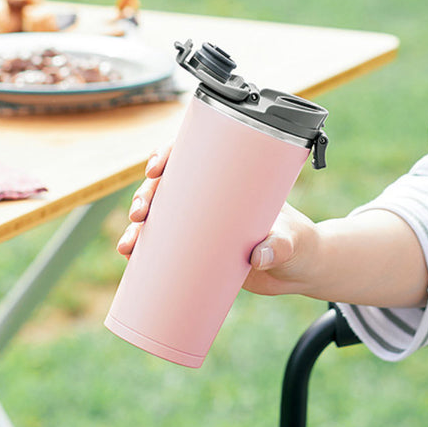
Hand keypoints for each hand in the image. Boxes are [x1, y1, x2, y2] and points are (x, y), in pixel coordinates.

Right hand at [116, 145, 320, 294]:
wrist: (299, 270)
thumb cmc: (300, 243)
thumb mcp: (292, 240)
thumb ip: (280, 246)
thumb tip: (259, 256)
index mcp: (232, 181)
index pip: (194, 157)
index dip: (168, 156)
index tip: (156, 168)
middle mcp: (212, 199)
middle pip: (168, 187)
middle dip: (145, 196)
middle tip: (139, 213)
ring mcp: (204, 226)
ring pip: (161, 219)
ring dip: (137, 228)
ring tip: (127, 246)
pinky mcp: (200, 252)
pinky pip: (166, 246)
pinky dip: (145, 251)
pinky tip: (130, 258)